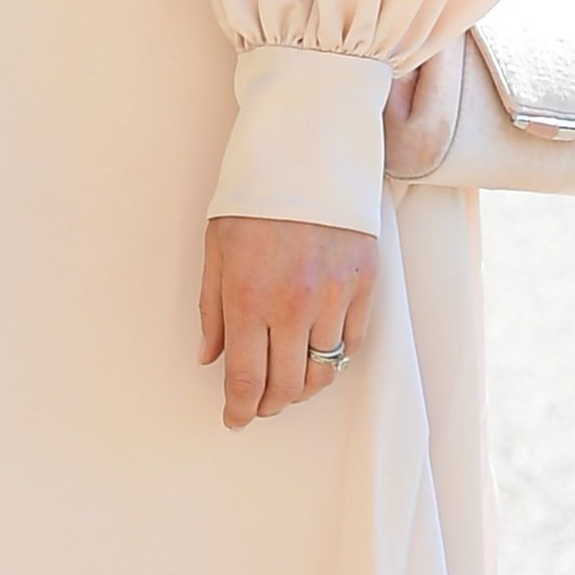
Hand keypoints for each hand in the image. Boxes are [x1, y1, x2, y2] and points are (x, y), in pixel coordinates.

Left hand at [200, 215, 378, 429]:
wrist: (306, 154)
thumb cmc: (253, 199)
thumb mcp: (216, 248)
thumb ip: (212, 309)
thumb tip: (210, 359)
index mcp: (249, 297)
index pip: (246, 378)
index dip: (239, 409)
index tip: (234, 420)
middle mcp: (294, 306)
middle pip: (287, 385)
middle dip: (269, 403)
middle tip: (257, 404)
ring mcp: (334, 299)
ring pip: (323, 373)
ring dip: (302, 389)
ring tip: (286, 384)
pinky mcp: (364, 287)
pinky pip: (352, 345)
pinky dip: (334, 360)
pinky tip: (316, 355)